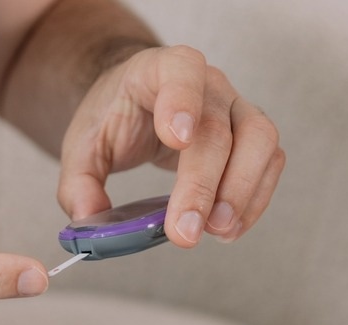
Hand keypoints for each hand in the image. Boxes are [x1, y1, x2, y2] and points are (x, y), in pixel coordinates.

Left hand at [58, 45, 285, 245]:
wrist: (137, 101)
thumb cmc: (114, 117)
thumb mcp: (82, 145)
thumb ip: (78, 183)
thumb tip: (88, 218)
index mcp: (160, 70)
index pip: (180, 73)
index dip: (181, 102)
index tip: (176, 140)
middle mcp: (207, 84)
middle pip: (218, 129)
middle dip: (204, 186)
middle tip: (187, 231)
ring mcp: (235, 107)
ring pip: (259, 141)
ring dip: (242, 192)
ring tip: (217, 231)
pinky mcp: (250, 135)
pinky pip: (268, 162)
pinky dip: (254, 198)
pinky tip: (228, 229)